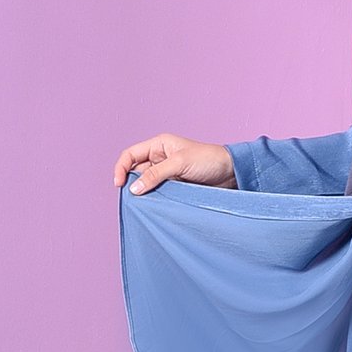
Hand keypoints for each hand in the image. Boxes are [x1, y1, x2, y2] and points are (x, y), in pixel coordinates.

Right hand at [113, 134, 236, 193]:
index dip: (121, 168)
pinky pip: (159, 193)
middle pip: (136, 171)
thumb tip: (134, 189)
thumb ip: (156, 175)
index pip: (130, 155)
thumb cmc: (209, 160)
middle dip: (132, 183)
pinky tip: (155, 206)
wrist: (232, 173)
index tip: (119, 184)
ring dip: (144, 193)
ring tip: (145, 203)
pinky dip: (155, 199)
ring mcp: (168, 173)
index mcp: (159, 145)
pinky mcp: (176, 186)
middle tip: (133, 198)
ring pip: (147, 184)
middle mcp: (160, 158)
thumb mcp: (179, 163)